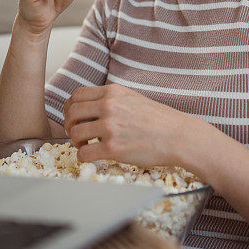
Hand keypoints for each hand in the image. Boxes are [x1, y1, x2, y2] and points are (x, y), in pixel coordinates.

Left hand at [63, 83, 188, 167]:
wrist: (178, 135)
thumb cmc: (159, 120)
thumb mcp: (133, 99)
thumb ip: (112, 100)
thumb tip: (90, 109)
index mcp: (113, 92)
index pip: (78, 95)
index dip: (71, 108)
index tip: (74, 117)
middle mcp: (109, 106)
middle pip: (72, 113)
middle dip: (70, 125)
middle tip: (77, 133)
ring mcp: (110, 127)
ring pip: (75, 133)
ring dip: (76, 141)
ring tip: (86, 145)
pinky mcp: (113, 148)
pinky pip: (84, 153)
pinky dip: (83, 157)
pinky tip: (92, 156)